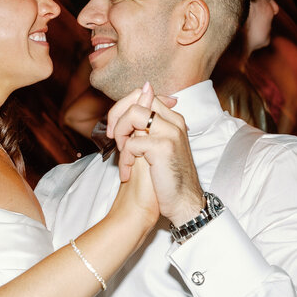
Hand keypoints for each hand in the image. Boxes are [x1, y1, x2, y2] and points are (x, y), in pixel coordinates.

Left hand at [107, 83, 202, 225]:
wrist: (183, 202)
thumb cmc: (167, 177)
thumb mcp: (156, 147)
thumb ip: (145, 128)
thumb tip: (131, 116)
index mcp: (173, 119)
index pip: (144, 94)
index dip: (124, 108)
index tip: (117, 129)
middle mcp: (174, 122)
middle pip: (138, 98)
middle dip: (118, 117)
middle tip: (113, 139)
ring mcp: (170, 133)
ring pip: (133, 115)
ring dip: (120, 134)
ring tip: (122, 154)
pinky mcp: (163, 148)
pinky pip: (131, 143)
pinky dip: (124, 160)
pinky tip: (126, 174)